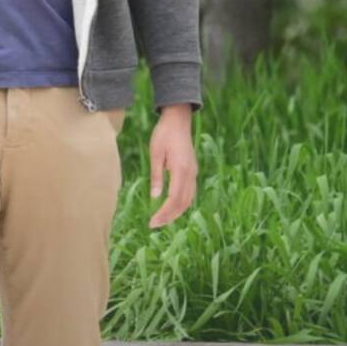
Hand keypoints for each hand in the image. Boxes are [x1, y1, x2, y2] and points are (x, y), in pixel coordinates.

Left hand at [143, 105, 198, 228]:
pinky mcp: (192, 171)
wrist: (178, 121)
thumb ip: (156, 176)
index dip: (164, 213)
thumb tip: (156, 197)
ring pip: (189, 199)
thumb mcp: (155, 154)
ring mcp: (194, 172)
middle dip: (169, 216)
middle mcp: (191, 173)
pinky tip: (171, 208)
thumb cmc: (163, 135)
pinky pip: (190, 192)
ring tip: (161, 220)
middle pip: (183, 202)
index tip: (152, 222)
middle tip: (154, 225)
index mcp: (181, 169)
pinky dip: (181, 203)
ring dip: (176, 212)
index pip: (174, 198)